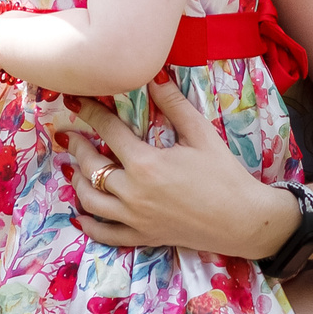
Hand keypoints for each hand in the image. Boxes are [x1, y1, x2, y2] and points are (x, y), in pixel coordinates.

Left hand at [62, 77, 298, 256]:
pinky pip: (106, 234)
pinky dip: (89, 224)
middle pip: (92, 167)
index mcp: (146, 164)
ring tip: (74, 168)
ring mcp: (135, 218)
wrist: (243, 220)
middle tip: (69, 135)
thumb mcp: (201, 134)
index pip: (108, 130)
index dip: (90, 111)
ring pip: (91, 200)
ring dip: (77, 182)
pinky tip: (80, 215)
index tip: (76, 100)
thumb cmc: (225, 174)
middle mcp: (133, 193)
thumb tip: (155, 76)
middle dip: (78, 147)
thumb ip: (174, 105)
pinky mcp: (143, 237)